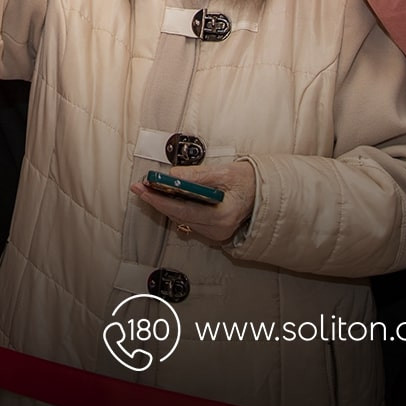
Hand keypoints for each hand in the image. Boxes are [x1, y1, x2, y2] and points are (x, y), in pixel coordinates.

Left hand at [131, 161, 256, 244]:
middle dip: (157, 201)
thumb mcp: (226, 171)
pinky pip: (190, 219)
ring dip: (165, 204)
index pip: (184, 210)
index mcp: (223, 217)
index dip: (161, 199)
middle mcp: (219, 230)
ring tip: (147, 189)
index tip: (144, 188)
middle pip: (180, 216)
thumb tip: (172, 175)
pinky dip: (177, 207)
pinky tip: (166, 196)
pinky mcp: (214, 231)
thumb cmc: (249, 180)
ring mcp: (216, 234)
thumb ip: (198, 175)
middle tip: (139, 186)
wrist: (266, 193)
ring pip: (183, 219)